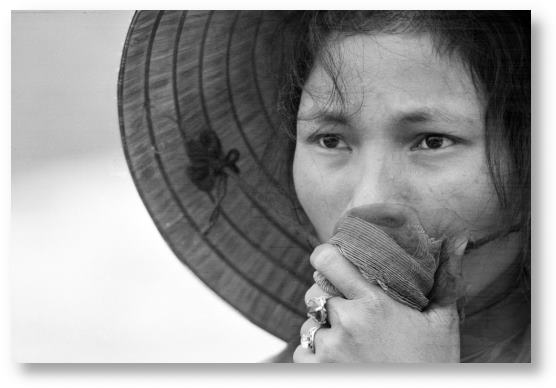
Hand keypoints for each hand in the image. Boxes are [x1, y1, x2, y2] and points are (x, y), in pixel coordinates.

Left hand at [293, 239, 466, 362]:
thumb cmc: (433, 366)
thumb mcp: (442, 323)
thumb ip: (444, 282)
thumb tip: (454, 243)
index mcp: (373, 302)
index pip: (327, 260)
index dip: (325, 256)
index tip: (329, 259)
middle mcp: (347, 322)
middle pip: (314, 293)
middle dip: (326, 297)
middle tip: (347, 309)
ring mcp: (330, 348)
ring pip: (309, 324)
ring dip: (323, 328)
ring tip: (349, 340)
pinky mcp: (318, 371)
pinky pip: (302, 351)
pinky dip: (314, 353)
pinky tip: (338, 358)